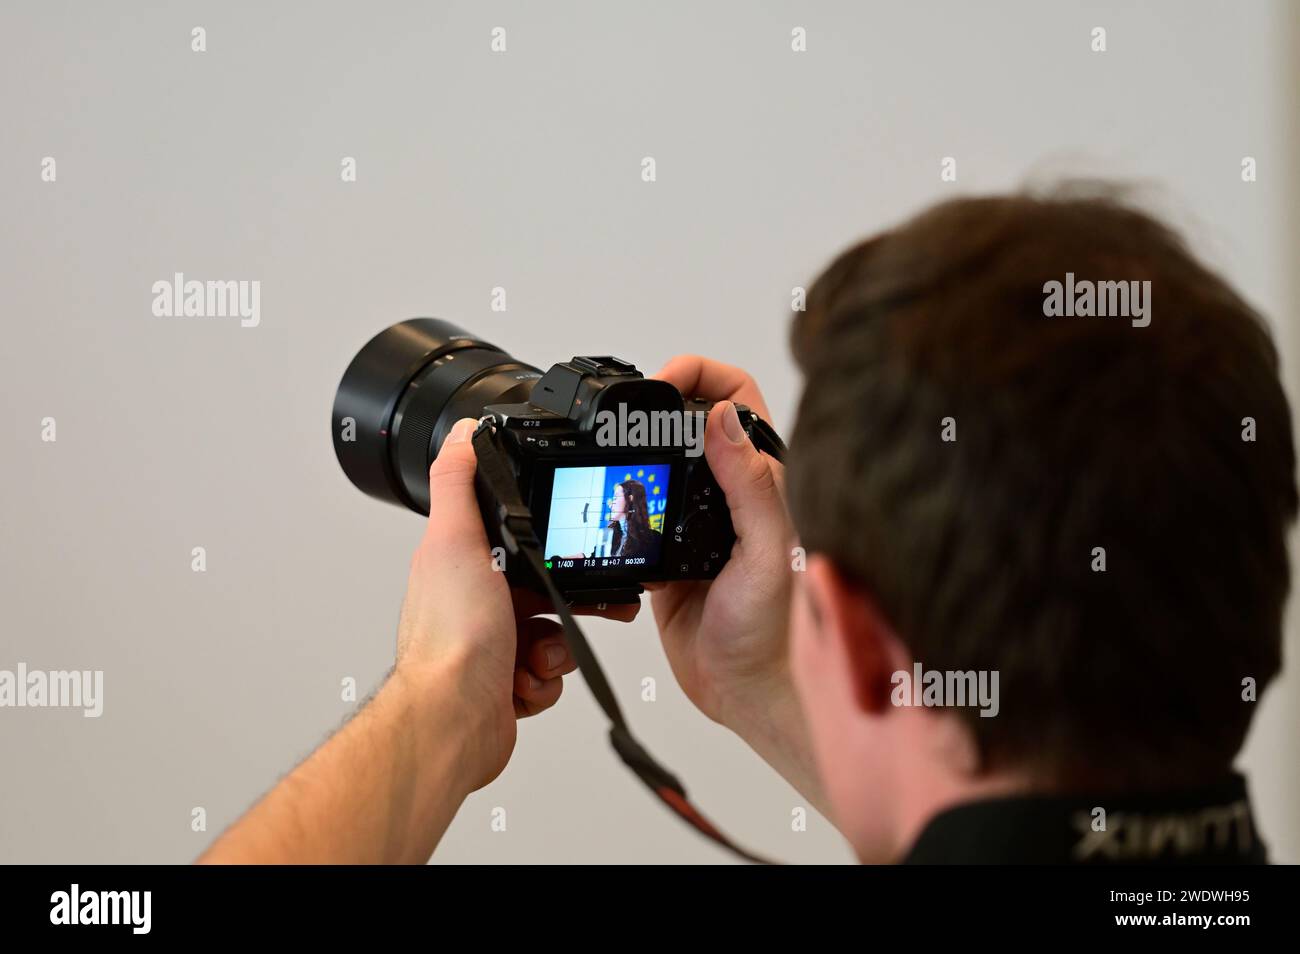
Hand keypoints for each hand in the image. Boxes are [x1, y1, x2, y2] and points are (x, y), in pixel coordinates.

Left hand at [395, 418, 638, 792]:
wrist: (454, 722)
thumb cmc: (449, 642)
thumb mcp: (456, 542)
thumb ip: (459, 483)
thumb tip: (463, 433)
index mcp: (462, 566)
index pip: (518, 540)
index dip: (548, 543)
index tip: (570, 550)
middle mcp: (476, 605)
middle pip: (546, 589)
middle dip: (563, 606)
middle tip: (567, 613)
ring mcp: (491, 647)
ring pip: (554, 634)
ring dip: (554, 648)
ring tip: (533, 655)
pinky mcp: (506, 686)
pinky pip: (549, 674)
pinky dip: (544, 681)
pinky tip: (523, 682)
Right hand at [647, 358, 825, 810]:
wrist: (744, 691)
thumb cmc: (775, 630)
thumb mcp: (767, 551)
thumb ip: (749, 486)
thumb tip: (721, 419)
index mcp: (766, 477)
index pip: (736, 395)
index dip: (701, 373)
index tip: (663, 382)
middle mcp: (732, 491)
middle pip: (690, 417)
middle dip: (657, 403)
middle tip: (626, 416)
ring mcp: (696, 518)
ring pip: (659, 457)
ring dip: (634, 446)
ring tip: (611, 448)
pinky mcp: (665, 548)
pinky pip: (636, 505)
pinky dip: (619, 493)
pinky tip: (609, 497)